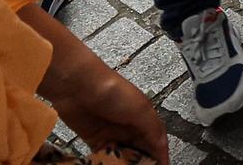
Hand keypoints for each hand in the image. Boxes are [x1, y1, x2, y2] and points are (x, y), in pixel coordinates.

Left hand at [49, 59, 169, 161]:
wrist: (79, 86)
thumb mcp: (140, 109)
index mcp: (144, 118)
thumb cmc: (113, 90)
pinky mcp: (95, 140)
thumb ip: (153, 130)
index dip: (160, 157)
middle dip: (142, 163)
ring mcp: (112, 134)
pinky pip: (103, 157)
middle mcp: (130, 127)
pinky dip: (107, 163)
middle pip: (139, 151)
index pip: (156, 142)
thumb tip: (163, 150)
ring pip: (122, 156)